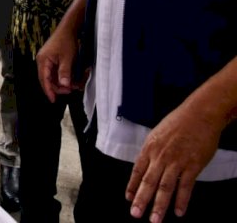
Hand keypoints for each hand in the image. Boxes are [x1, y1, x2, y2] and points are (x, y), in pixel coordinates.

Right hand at [36, 25, 79, 101]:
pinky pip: (55, 72)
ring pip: (52, 77)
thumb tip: (64, 86)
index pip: (44, 79)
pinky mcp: (52, 60)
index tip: (53, 99)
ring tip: (74, 84)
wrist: (68, 29)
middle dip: (59, 87)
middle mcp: (42, 61)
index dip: (48, 90)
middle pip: (47, 79)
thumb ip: (65, 72)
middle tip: (70, 90)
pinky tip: (72, 78)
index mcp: (43, 61)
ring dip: (62, 82)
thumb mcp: (68, 58)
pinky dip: (63, 76)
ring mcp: (46, 60)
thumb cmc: (66, 41)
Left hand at [125, 102, 221, 221]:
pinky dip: (182, 201)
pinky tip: (179, 212)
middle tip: (135, 214)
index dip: (132, 186)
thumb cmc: (178, 122)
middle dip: (141, 200)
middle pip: (148, 182)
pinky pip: (185, 187)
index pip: (138, 170)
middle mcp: (160, 156)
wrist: (199, 114)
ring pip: (165, 187)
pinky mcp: (193, 165)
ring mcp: (177, 161)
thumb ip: (152, 151)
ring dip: (159, 205)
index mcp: (150, 147)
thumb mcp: (158, 134)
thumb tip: (146, 166)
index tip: (128, 198)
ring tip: (154, 219)